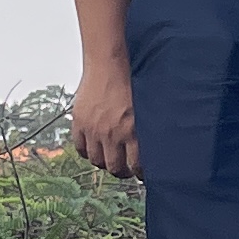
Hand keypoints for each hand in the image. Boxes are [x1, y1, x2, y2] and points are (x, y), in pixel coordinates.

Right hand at [70, 57, 138, 181]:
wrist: (108, 64)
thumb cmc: (131, 82)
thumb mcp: (147, 106)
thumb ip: (149, 128)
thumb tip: (159, 146)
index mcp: (133, 131)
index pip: (136, 166)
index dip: (140, 174)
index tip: (142, 174)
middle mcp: (112, 133)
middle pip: (115, 168)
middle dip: (122, 172)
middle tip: (126, 169)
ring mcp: (94, 130)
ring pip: (97, 160)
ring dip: (104, 162)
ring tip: (110, 158)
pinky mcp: (80, 123)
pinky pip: (80, 148)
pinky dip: (87, 151)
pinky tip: (94, 148)